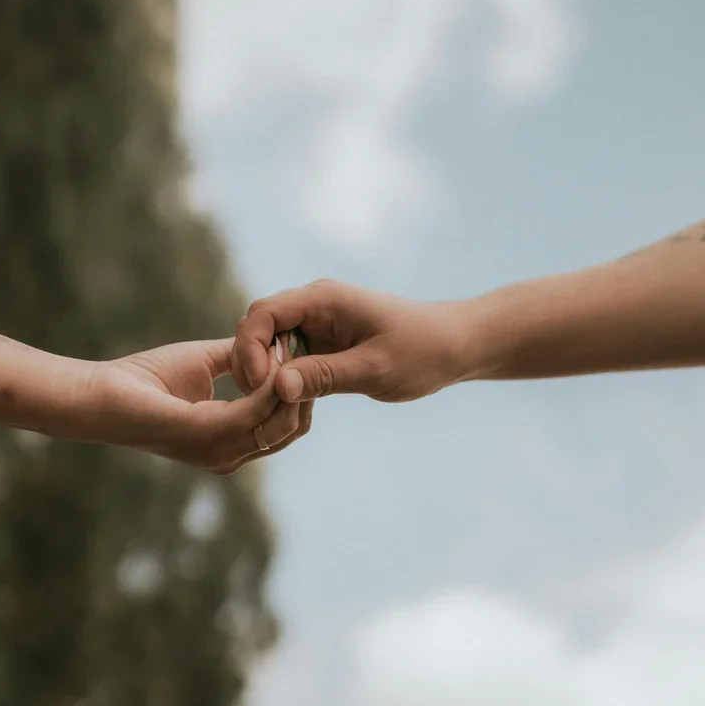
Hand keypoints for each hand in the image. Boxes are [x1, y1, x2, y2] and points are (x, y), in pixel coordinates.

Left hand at [89, 338, 312, 472]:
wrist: (99, 394)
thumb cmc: (143, 380)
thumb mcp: (204, 363)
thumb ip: (239, 358)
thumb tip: (271, 342)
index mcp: (229, 442)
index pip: (284, 425)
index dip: (299, 389)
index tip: (303, 351)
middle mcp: (229, 455)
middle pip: (291, 429)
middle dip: (304, 388)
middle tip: (305, 348)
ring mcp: (218, 451)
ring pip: (281, 423)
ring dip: (290, 383)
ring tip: (291, 348)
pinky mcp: (204, 434)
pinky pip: (254, 411)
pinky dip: (268, 383)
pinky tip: (270, 357)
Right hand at [233, 280, 474, 404]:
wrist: (454, 345)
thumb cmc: (423, 352)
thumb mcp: (375, 369)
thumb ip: (325, 376)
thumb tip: (277, 385)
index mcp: (325, 299)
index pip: (263, 313)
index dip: (250, 350)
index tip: (260, 387)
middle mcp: (315, 304)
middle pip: (258, 325)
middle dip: (252, 362)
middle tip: (262, 402)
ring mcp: (317, 321)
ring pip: (269, 342)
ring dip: (266, 372)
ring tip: (278, 406)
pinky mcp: (323, 340)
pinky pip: (288, 354)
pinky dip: (283, 377)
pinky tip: (293, 402)